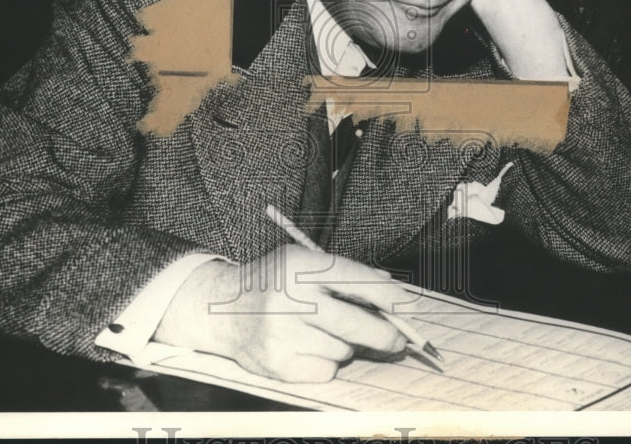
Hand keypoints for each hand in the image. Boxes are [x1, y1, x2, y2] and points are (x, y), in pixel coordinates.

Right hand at [154, 245, 415, 382]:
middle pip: (355, 323)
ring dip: (346, 344)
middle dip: (386, 334)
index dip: (388, 296)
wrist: (222, 308)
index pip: (355, 280)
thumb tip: (391, 289)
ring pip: (343, 349)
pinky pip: (326, 369)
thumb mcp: (302, 261)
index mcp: (299, 265)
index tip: (409, 308)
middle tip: (399, 339)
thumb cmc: (273, 281)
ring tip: (322, 331)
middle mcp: (290, 299)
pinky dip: (326, 362)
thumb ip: (344, 273)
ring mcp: (283, 334)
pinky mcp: (279, 364)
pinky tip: (307, 346)